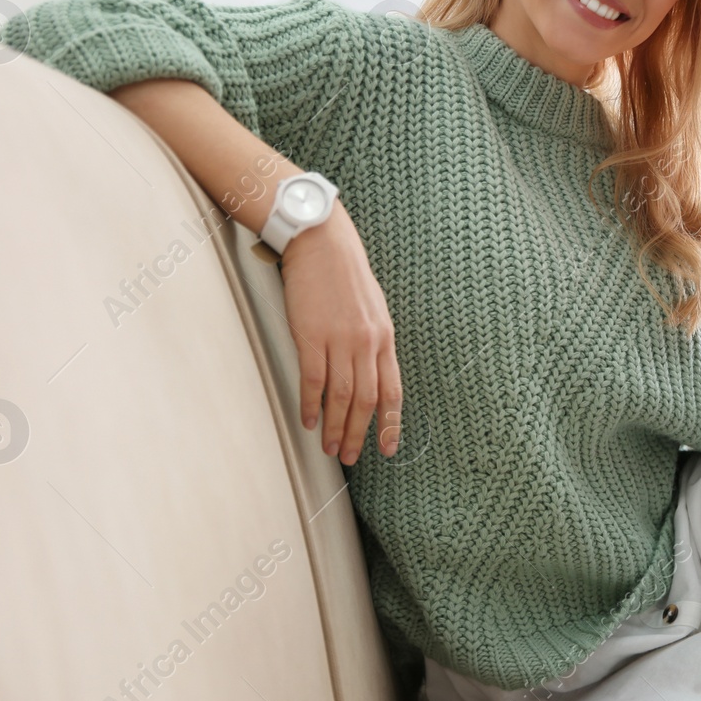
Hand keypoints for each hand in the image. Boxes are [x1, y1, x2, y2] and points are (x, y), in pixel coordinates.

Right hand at [279, 204, 402, 465]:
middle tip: (351, 457)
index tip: (386, 449)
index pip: (392, 391)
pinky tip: (309, 420)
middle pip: (365, 400)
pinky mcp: (311, 336)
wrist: (322, 244)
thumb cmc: (345, 275)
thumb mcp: (373, 308)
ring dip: (335, 427)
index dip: (389, 424)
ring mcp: (339, 340)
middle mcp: (366, 343)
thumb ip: (375, 341)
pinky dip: (311, 405)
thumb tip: (373, 370)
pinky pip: (313, 380)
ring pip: (340, 397)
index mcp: (385, 338)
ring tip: (329, 448)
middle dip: (358, 434)